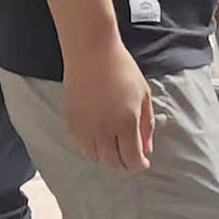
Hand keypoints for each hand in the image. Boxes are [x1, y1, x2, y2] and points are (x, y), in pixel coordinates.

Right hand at [62, 49, 154, 171]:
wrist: (91, 52)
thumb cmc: (121, 68)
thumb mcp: (143, 94)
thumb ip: (147, 124)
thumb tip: (146, 148)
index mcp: (126, 123)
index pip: (132, 159)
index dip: (139, 165)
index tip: (143, 163)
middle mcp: (104, 129)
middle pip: (113, 163)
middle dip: (124, 166)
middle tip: (130, 161)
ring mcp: (85, 127)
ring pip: (95, 157)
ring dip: (107, 158)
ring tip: (114, 150)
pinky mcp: (71, 121)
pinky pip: (80, 145)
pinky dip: (91, 149)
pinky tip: (98, 141)